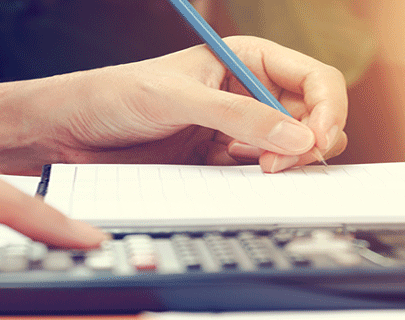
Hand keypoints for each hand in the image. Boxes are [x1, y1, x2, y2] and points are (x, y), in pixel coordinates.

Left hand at [40, 36, 347, 172]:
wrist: (75, 132)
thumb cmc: (117, 95)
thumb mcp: (177, 98)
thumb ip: (237, 116)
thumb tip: (298, 137)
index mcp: (247, 59)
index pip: (314, 79)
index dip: (328, 108)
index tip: (318, 139)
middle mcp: (251, 90)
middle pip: (313, 116)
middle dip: (310, 140)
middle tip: (282, 163)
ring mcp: (240, 126)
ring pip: (295, 145)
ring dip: (291, 160)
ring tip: (263, 169)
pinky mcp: (225, 156)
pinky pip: (265, 167)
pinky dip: (267, 176)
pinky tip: (247, 176)